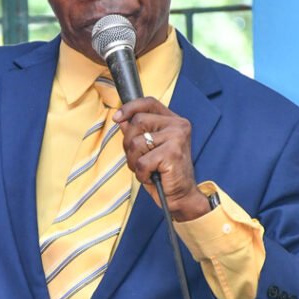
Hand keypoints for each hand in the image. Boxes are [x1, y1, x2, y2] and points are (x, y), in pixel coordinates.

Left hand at [114, 97, 209, 221]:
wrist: (181, 195)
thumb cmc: (164, 173)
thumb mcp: (148, 148)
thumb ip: (137, 132)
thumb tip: (121, 119)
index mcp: (173, 121)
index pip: (149, 103)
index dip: (130, 107)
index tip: (117, 118)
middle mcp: (178, 125)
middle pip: (137, 122)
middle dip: (129, 144)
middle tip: (139, 160)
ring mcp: (176, 137)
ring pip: (136, 143)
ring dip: (134, 161)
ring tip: (147, 169)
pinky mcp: (172, 152)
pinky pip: (141, 161)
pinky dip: (141, 173)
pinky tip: (153, 176)